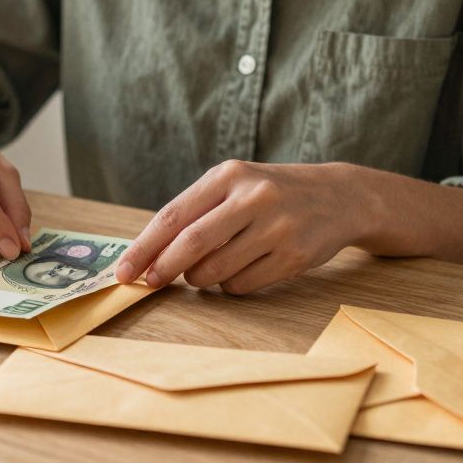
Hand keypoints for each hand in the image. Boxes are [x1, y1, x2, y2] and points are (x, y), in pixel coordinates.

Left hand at [115, 160, 362, 294]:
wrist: (339, 196)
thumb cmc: (270, 194)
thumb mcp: (234, 186)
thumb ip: (195, 213)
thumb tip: (149, 254)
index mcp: (228, 175)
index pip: (173, 216)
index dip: (144, 247)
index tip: (123, 271)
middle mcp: (253, 197)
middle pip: (192, 244)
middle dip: (163, 269)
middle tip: (149, 283)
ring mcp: (277, 226)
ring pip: (216, 270)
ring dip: (199, 279)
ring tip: (202, 272)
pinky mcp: (295, 255)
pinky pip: (243, 285)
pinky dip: (229, 286)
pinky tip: (237, 272)